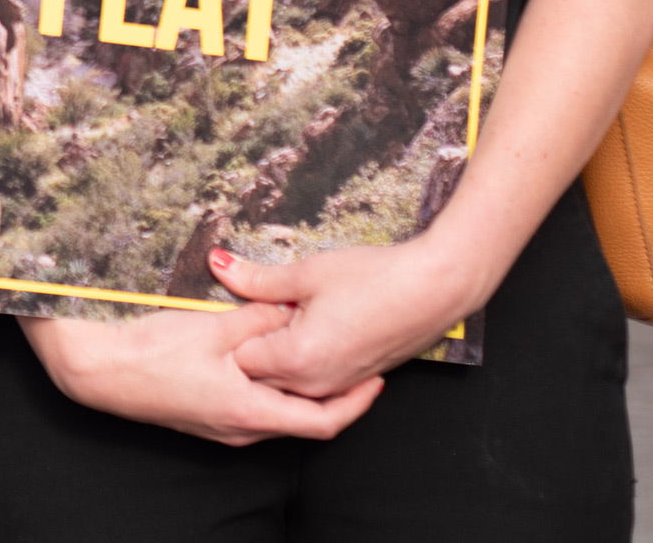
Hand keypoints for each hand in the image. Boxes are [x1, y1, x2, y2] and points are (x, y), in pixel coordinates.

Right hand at [22, 303, 379, 445]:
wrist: (97, 370)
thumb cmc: (152, 351)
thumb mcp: (214, 328)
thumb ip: (261, 319)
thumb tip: (297, 311)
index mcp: (251, 411)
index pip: (323, 421)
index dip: (357, 402)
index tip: (377, 378)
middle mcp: (242, 429)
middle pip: (304, 419)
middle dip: (335, 393)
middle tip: (357, 360)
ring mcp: (223, 426)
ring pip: (279, 412)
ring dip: (301, 388)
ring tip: (317, 353)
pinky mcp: (207, 416)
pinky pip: (255, 407)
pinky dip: (274, 387)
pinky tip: (270, 358)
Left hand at [212, 237, 486, 399]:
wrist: (434, 290)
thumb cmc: (376, 279)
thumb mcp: (307, 273)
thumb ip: (257, 278)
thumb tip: (218, 265)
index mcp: (296, 359)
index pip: (239, 358)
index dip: (235, 328)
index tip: (242, 303)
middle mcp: (314, 383)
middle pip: (259, 377)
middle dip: (252, 345)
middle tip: (263, 306)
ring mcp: (335, 386)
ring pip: (285, 383)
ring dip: (278, 354)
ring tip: (290, 314)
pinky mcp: (351, 381)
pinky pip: (311, 383)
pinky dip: (301, 361)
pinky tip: (311, 327)